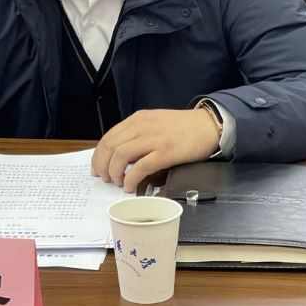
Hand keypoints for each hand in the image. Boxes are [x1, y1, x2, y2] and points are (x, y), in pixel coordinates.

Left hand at [91, 108, 220, 192]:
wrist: (209, 125)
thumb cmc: (183, 128)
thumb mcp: (155, 123)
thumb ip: (138, 135)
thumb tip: (120, 156)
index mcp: (139, 119)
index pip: (109, 136)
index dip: (99, 155)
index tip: (97, 168)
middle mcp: (143, 126)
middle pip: (111, 146)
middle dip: (103, 165)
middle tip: (104, 178)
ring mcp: (154, 138)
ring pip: (122, 155)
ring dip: (115, 172)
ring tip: (117, 182)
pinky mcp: (166, 152)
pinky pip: (141, 166)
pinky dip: (131, 178)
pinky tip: (130, 185)